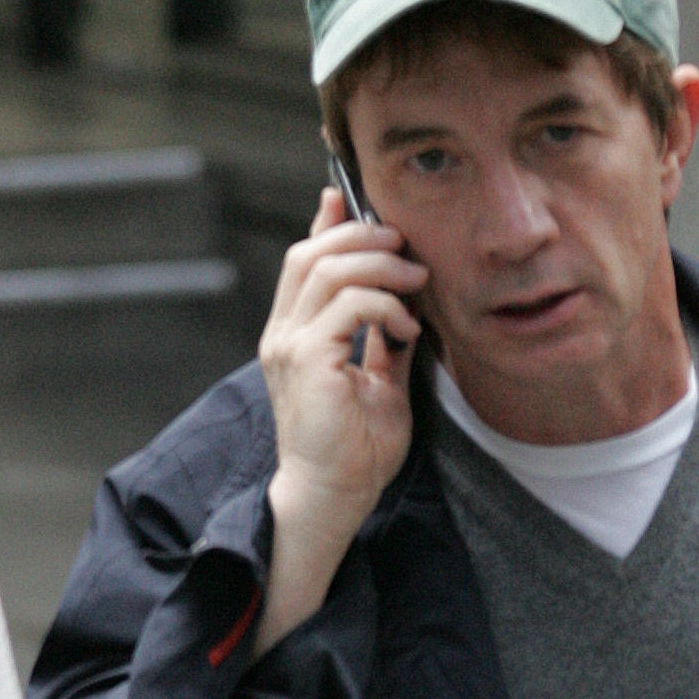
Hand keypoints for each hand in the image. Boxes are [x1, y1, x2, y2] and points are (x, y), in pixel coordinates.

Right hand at [254, 187, 427, 655]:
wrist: (334, 496)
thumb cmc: (356, 451)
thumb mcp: (378, 380)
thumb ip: (381, 338)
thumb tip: (403, 303)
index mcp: (294, 334)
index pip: (305, 261)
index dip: (330, 224)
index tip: (360, 201)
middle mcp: (282, 333)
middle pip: (312, 253)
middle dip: (363, 237)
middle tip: (407, 247)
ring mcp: (289, 345)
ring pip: (327, 269)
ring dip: (379, 265)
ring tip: (415, 281)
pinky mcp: (306, 360)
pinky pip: (347, 305)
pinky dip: (383, 304)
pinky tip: (405, 326)